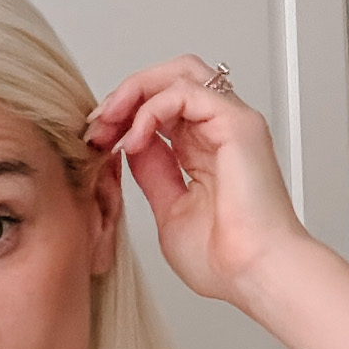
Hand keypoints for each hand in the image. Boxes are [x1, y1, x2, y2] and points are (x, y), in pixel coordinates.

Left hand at [86, 55, 307, 303]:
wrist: (255, 275)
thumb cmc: (226, 260)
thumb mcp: (169, 210)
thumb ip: (152, 174)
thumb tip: (128, 145)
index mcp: (206, 151)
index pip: (161, 107)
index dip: (123, 115)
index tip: (94, 139)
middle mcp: (220, 131)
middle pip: (170, 78)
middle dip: (127, 93)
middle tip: (98, 124)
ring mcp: (231, 123)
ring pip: (179, 73)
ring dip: (135, 92)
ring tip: (110, 122)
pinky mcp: (237, 123)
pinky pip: (185, 92)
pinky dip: (151, 108)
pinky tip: (134, 138)